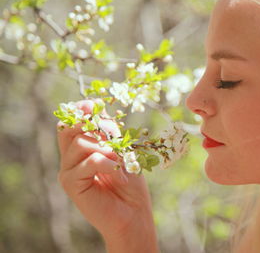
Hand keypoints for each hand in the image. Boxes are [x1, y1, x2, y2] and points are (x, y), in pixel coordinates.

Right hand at [56, 99, 157, 251]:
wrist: (133, 212)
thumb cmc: (130, 181)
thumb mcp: (121, 149)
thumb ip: (106, 131)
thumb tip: (95, 105)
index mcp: (80, 150)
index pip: (70, 123)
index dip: (81, 111)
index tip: (97, 105)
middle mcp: (70, 159)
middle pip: (70, 129)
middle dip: (97, 127)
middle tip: (116, 138)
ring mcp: (68, 171)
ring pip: (81, 143)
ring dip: (108, 149)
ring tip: (122, 163)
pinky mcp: (70, 183)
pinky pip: (90, 161)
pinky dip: (110, 164)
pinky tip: (121, 176)